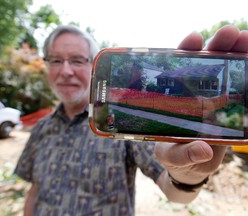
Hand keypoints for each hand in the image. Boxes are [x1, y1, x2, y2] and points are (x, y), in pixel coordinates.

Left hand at [155, 25, 247, 184]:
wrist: (190, 168)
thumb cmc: (175, 158)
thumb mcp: (173, 157)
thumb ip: (184, 154)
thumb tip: (204, 149)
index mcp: (176, 100)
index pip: (179, 70)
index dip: (186, 52)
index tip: (194, 38)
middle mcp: (194, 97)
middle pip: (206, 66)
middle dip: (217, 47)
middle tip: (229, 33)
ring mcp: (214, 103)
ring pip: (227, 73)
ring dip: (237, 54)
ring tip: (246, 40)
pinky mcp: (230, 113)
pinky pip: (242, 92)